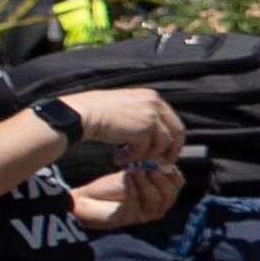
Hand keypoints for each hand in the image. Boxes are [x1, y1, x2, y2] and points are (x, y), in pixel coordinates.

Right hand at [53, 84, 184, 164]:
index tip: (168, 151)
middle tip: (162, 163)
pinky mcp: (143, 130)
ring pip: (161, 144)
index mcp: (152, 97)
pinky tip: (118, 159)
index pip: (172, 120)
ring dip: (146, 156)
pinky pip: (144, 151)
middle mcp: (155, 104)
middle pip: (176, 132)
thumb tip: (154, 137)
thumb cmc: (97, 111)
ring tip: (131, 160)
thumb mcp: (126, 107)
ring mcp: (151, 117)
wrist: (83, 113)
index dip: (172, 138)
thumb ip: (143, 117)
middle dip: (170, 150)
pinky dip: (132, 158)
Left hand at [71, 158, 181, 228]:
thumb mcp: (135, 172)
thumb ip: (150, 168)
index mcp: (161, 194)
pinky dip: (132, 188)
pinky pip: (135, 204)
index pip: (178, 184)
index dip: (172, 171)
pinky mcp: (128, 218)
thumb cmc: (112, 186)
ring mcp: (143, 215)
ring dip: (146, 183)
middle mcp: (156, 207)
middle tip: (151, 168)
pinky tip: (127, 176)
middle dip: (162, 180)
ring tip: (135, 170)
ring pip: (155, 201)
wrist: (88, 199)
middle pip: (170, 195)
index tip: (160, 160)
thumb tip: (163, 159)